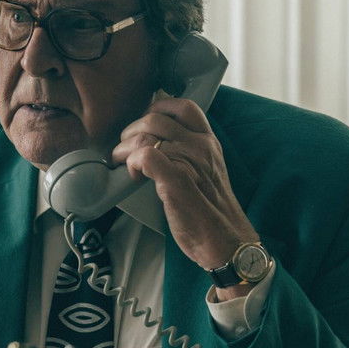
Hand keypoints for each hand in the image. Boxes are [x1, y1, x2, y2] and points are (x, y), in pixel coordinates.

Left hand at [110, 96, 258, 285]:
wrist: (226, 241)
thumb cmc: (211, 212)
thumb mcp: (206, 172)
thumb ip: (188, 153)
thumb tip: (156, 142)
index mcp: (209, 141)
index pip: (183, 106)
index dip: (156, 108)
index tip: (144, 126)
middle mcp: (200, 146)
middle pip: (154, 118)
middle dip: (131, 131)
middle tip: (125, 150)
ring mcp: (189, 161)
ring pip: (145, 136)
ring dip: (125, 148)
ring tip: (122, 163)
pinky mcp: (176, 180)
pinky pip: (145, 155)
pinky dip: (131, 162)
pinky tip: (133, 176)